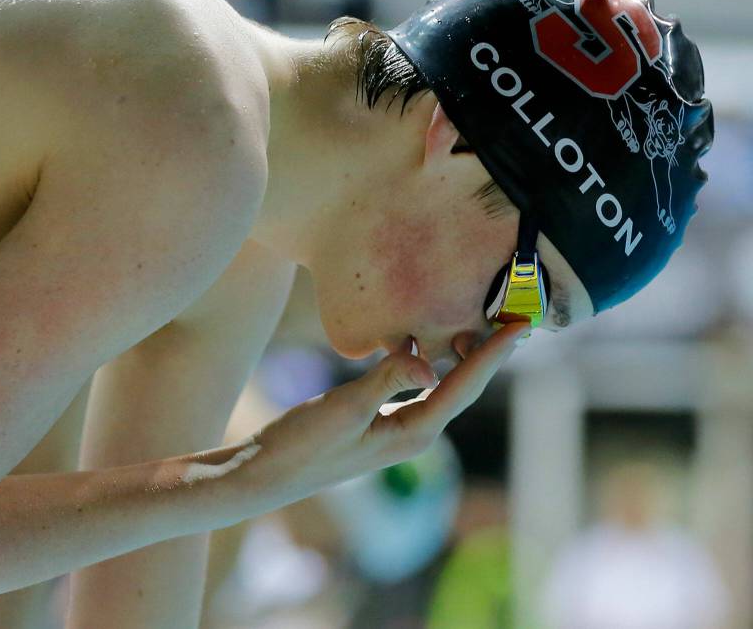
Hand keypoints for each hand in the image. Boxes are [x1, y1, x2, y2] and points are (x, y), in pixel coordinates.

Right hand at [241, 322, 531, 509]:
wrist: (266, 473)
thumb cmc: (303, 443)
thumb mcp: (346, 407)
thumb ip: (388, 379)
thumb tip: (430, 363)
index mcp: (415, 431)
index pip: (466, 384)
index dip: (495, 351)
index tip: (522, 323)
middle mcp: (413, 432)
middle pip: (463, 386)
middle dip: (488, 353)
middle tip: (510, 315)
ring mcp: (395, 430)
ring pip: (440, 386)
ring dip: (457, 356)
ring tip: (474, 322)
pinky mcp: (374, 424)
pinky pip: (412, 387)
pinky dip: (421, 362)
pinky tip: (410, 341)